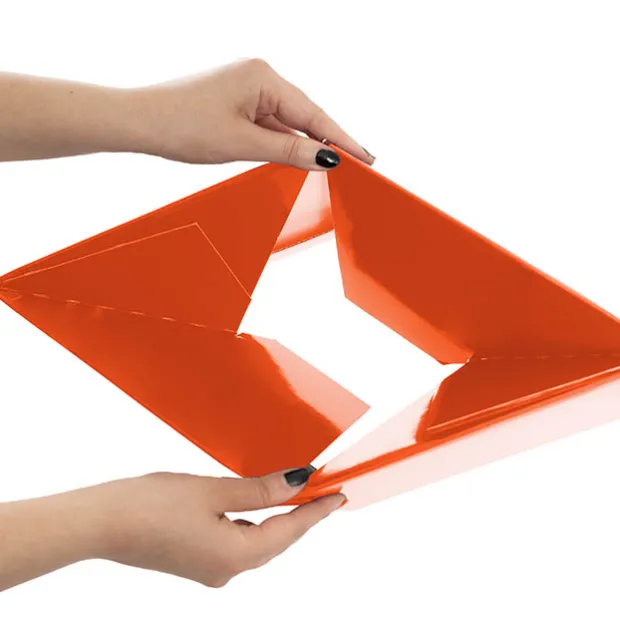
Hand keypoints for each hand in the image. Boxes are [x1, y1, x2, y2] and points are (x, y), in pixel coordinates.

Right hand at [90, 468, 343, 587]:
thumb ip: (260, 491)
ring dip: (276, 518)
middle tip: (322, 490)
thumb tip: (298, 483)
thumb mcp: (214, 491)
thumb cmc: (152, 505)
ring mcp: (209, 569)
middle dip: (300, 515)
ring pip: (257, 541)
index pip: (290, 531)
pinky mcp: (195, 560)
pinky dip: (252, 523)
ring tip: (294, 493)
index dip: (317, 511)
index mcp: (235, 557)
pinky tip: (255, 506)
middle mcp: (226, 571)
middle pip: (276, 540)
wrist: (100, 522)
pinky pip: (236, 541)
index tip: (339, 496)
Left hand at [130, 58, 374, 169]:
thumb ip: (289, 152)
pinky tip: (293, 156)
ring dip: (302, 144)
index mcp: (263, 77)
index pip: (314, 115)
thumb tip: (325, 159)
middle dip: (327, 142)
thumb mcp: (243, 144)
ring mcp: (246, 88)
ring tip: (331, 165)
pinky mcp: (235, 101)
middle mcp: (257, 76)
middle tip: (357, 163)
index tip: (365, 157)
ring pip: (286, 122)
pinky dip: (281, 142)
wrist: (138, 121)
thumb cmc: (182, 124)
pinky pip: (268, 123)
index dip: (341, 140)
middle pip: (304, 116)